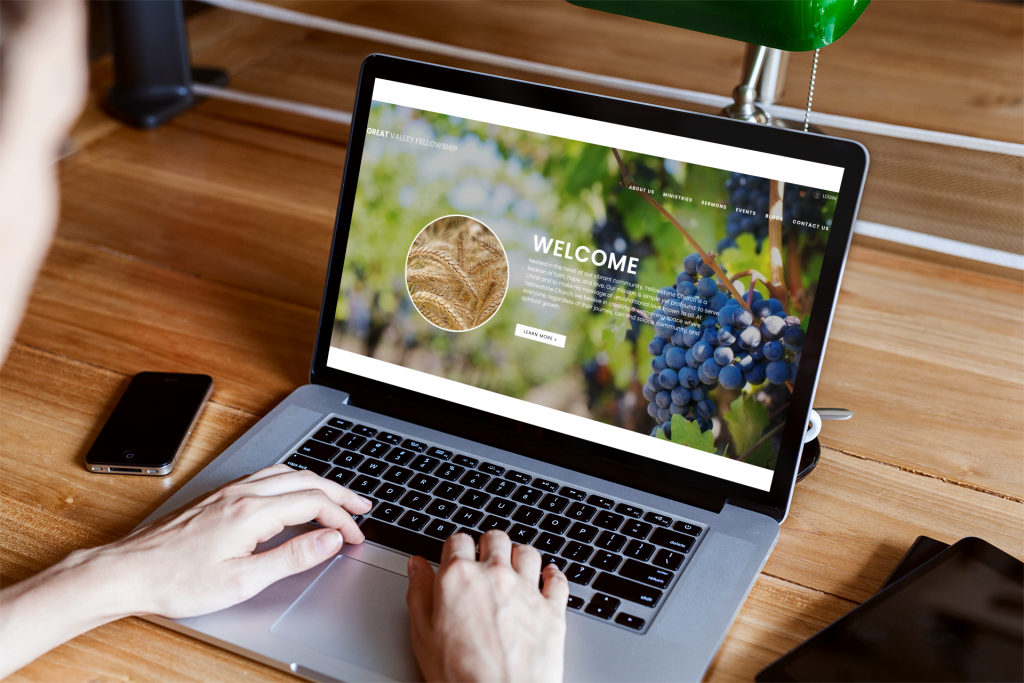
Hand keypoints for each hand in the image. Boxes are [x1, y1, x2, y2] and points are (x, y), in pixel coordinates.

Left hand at [0, 464, 371, 677]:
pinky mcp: (216, 496)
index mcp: (253, 511)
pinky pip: (266, 476)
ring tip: (336, 497)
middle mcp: (242, 492)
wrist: (127, 572)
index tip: (355, 537)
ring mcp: (227, 491)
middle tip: (362, 508)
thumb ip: (292, 556)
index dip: (342, 519)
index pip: (314, 503)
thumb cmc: (178, 581)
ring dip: (316, 483)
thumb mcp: (243, 580)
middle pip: (305, 480)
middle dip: (339, 493)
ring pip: (285, 473)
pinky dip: (292, 481)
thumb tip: (330, 539)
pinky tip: (291, 493)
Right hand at [406, 530, 568, 682]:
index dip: (456, 548)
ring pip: (527, 552)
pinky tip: (547, 577)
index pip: (458, 540)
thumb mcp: (422, 634)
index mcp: (459, 577)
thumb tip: (416, 566)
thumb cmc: (459, 675)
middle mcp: (495, 575)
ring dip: (519, 556)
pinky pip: (557, 579)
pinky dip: (553, 575)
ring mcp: (527, 590)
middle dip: (488, 545)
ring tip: (514, 567)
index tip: (456, 556)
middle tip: (484, 559)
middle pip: (495, 539)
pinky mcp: (552, 609)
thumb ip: (419, 592)